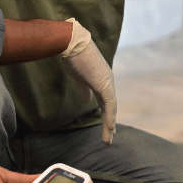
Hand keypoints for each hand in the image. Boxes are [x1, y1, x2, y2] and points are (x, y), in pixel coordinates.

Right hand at [60, 18, 116, 143]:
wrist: (71, 43)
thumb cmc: (72, 56)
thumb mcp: (77, 77)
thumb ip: (83, 89)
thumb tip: (87, 102)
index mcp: (101, 78)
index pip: (105, 100)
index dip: (105, 114)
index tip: (107, 126)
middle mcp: (107, 80)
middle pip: (110, 106)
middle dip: (109, 123)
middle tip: (110, 137)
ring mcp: (107, 82)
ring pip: (111, 108)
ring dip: (109, 125)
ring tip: (108, 139)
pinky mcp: (105, 84)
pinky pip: (110, 105)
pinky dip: (109, 118)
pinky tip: (109, 128)